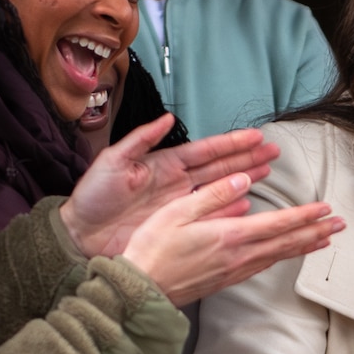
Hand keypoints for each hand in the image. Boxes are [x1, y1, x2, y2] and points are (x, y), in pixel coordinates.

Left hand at [58, 117, 280, 257]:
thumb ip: (140, 140)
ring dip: (244, 179)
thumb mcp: (113, 161)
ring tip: (267, 172)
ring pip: (220, 189)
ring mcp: (180, 205)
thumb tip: (166, 119)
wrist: (81, 234)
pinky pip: (209, 215)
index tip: (255, 136)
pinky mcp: (177, 226)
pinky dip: (229, 210)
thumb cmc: (93, 196)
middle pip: (221, 167)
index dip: (231, 143)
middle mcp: (177, 183)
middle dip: (248, 158)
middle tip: (273, 152)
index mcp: (164, 164)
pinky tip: (247, 205)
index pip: (206, 150)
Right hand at [121, 172, 343, 306]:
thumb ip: (212, 196)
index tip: (326, 208)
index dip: (305, 216)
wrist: (139, 291)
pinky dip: (281, 258)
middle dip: (317, 232)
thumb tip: (243, 182)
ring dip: (304, 246)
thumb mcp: (176, 212)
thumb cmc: (151, 249)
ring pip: (278, 257)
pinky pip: (262, 266)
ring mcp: (233, 271)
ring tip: (324, 239)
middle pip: (287, 243)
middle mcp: (238, 256)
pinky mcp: (225, 281)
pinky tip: (286, 254)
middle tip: (341, 225)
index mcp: (229, 236)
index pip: (278, 224)